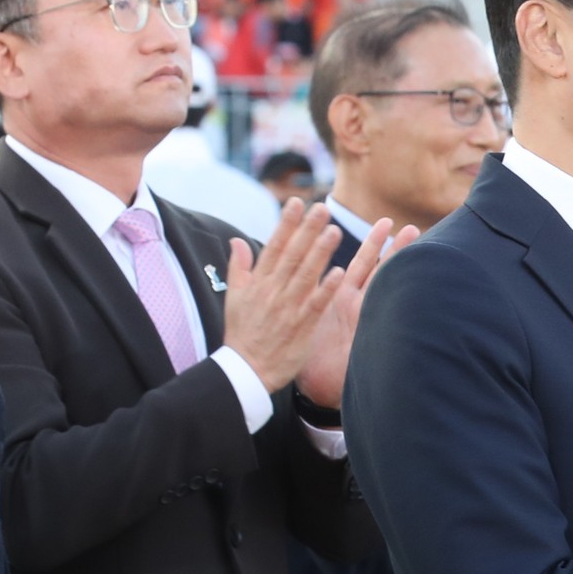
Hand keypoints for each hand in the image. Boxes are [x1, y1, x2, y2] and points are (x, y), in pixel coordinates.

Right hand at [220, 199, 343, 393]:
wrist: (246, 370)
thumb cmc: (242, 333)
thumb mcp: (233, 297)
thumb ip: (239, 267)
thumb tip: (237, 240)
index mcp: (258, 282)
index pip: (274, 246)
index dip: (286, 223)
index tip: (297, 203)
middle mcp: (273, 291)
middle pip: (293, 255)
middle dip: (307, 230)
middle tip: (322, 209)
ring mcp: (288, 308)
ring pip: (306, 275)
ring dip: (320, 253)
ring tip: (334, 231)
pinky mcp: (301, 327)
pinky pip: (315, 304)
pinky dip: (325, 288)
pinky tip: (339, 272)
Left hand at [295, 220, 406, 411]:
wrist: (313, 387)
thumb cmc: (309, 355)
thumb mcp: (304, 317)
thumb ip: (305, 292)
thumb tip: (299, 270)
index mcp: (339, 297)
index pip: (357, 263)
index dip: (367, 242)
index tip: (379, 221)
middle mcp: (355, 304)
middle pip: (375, 269)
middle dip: (390, 247)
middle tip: (407, 225)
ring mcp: (363, 319)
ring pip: (384, 286)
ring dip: (398, 266)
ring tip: (415, 247)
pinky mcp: (365, 335)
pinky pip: (380, 313)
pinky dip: (390, 297)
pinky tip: (404, 281)